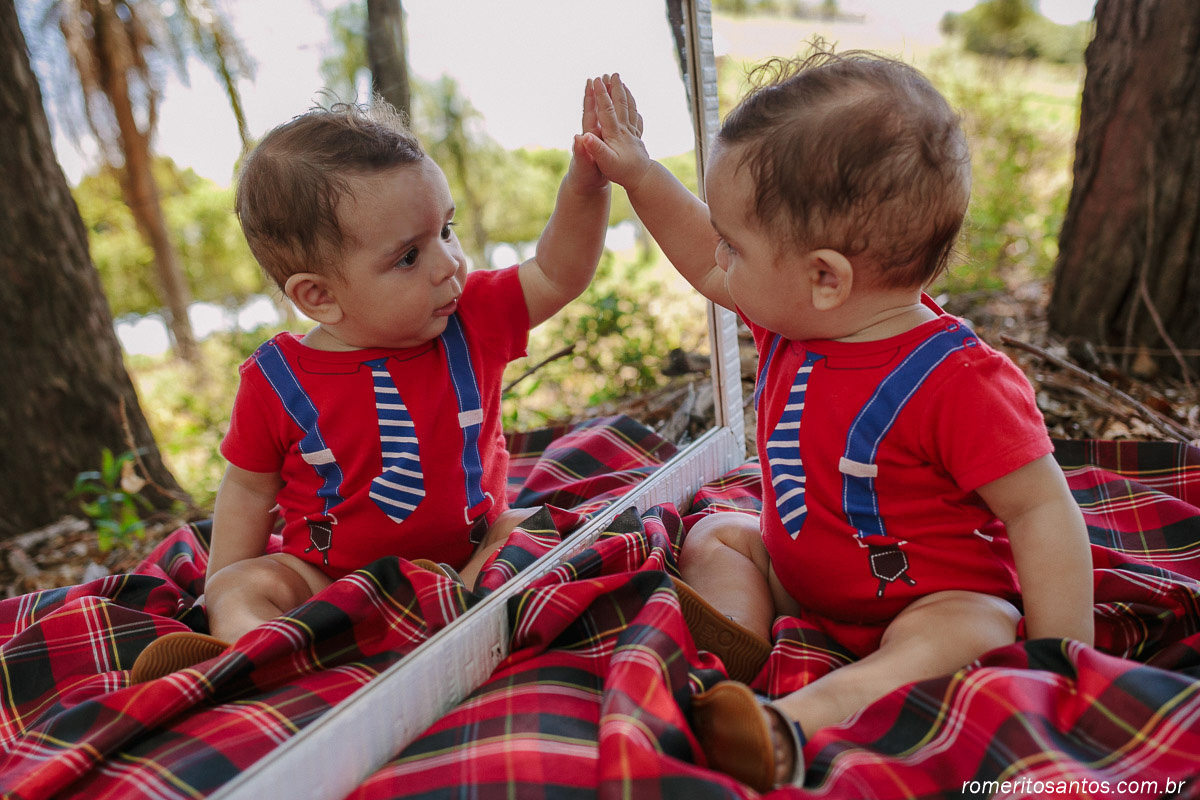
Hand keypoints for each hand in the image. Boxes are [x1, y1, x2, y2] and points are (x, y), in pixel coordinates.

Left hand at [566, 76, 610, 193]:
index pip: (589, 113)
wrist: (586, 188)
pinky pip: (612, 124)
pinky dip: (617, 115)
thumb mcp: (583, 166)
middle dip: (600, 93)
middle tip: (604, 75)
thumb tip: (576, 138)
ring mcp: (599, 138)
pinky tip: (623, 110)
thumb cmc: (584, 178)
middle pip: (597, 110)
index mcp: (588, 136)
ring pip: (605, 116)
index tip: (591, 81)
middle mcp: (592, 134)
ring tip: (615, 86)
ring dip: (609, 101)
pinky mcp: (605, 144)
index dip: (589, 98)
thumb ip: (580, 153)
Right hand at [580, 73, 651, 193]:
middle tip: (612, 74)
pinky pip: (636, 120)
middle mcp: (625, 129)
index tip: (597, 80)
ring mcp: (632, 133)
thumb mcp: (605, 162)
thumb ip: (595, 148)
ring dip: (625, 94)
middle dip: (615, 88)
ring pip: (630, 109)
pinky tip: (635, 108)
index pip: (606, 109)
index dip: (601, 94)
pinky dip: (634, 110)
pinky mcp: (637, 138)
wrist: (642, 179)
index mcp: (615, 133)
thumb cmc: (621, 171)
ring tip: (623, 83)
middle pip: (620, 104)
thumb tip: (584, 136)